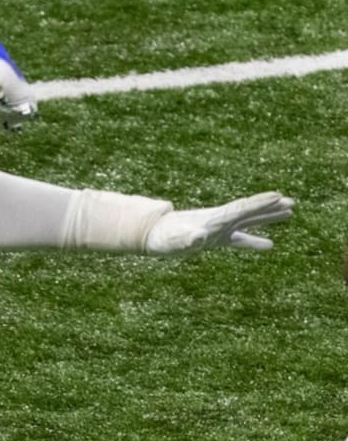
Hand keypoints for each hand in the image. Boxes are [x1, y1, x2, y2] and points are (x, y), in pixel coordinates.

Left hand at [145, 192, 293, 254]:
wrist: (148, 234)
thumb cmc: (161, 238)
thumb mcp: (175, 240)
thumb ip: (187, 238)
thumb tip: (198, 236)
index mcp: (213, 219)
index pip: (241, 209)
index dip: (259, 203)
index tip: (279, 195)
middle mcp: (217, 220)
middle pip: (248, 211)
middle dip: (270, 207)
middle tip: (293, 202)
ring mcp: (217, 229)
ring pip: (248, 222)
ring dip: (267, 217)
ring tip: (289, 213)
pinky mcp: (214, 239)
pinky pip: (240, 240)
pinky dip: (255, 242)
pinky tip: (269, 245)